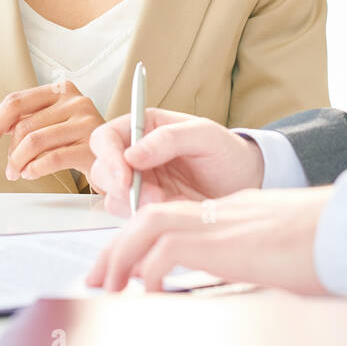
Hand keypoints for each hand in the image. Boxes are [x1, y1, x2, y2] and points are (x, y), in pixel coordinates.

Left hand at [0, 80, 103, 181]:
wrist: (114, 157)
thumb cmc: (77, 139)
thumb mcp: (44, 124)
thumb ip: (13, 120)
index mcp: (61, 90)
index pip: (16, 101)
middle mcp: (76, 101)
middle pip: (25, 125)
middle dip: (10, 151)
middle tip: (9, 168)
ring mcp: (86, 121)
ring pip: (35, 141)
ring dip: (19, 162)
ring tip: (18, 172)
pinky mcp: (93, 145)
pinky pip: (52, 158)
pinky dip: (35, 169)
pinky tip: (32, 173)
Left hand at [84, 186, 335, 294]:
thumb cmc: (329, 246)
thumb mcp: (282, 252)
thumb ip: (258, 258)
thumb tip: (257, 278)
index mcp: (232, 213)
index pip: (175, 218)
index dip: (143, 240)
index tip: (126, 268)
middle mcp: (220, 212)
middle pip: (151, 215)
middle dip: (116, 246)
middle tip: (97, 278)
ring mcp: (219, 222)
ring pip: (148, 225)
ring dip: (121, 255)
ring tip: (108, 287)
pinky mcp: (221, 241)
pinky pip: (166, 252)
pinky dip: (150, 272)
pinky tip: (148, 296)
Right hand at [86, 108, 265, 216]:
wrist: (244, 184)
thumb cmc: (227, 152)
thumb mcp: (205, 135)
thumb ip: (170, 139)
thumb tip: (132, 154)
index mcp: (144, 128)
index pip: (106, 138)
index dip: (108, 157)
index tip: (125, 176)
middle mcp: (135, 155)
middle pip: (102, 170)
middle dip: (121, 187)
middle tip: (152, 197)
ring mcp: (139, 183)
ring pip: (112, 197)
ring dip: (135, 204)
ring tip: (169, 202)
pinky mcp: (147, 208)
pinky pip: (130, 216)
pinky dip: (145, 218)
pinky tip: (171, 211)